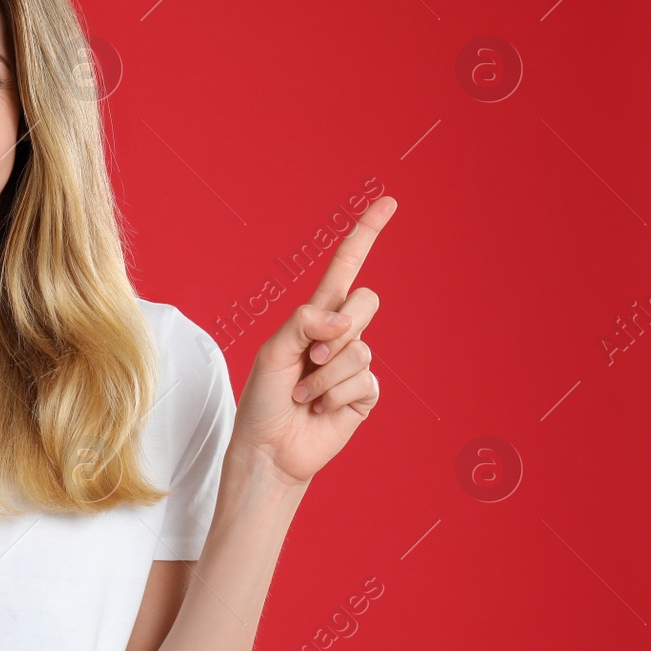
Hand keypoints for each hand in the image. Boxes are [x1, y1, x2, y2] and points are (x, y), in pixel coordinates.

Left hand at [231, 197, 396, 485]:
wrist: (270, 448)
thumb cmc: (263, 399)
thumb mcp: (273, 351)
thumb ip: (305, 324)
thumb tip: (344, 322)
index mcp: (314, 317)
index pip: (345, 268)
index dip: (365, 235)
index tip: (387, 202)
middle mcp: (339, 335)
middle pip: (366, 302)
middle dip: (338, 327)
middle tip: (309, 358)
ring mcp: (355, 365)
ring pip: (359, 348)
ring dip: (324, 375)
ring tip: (303, 394)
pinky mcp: (365, 395)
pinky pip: (363, 381)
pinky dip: (334, 396)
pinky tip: (319, 409)